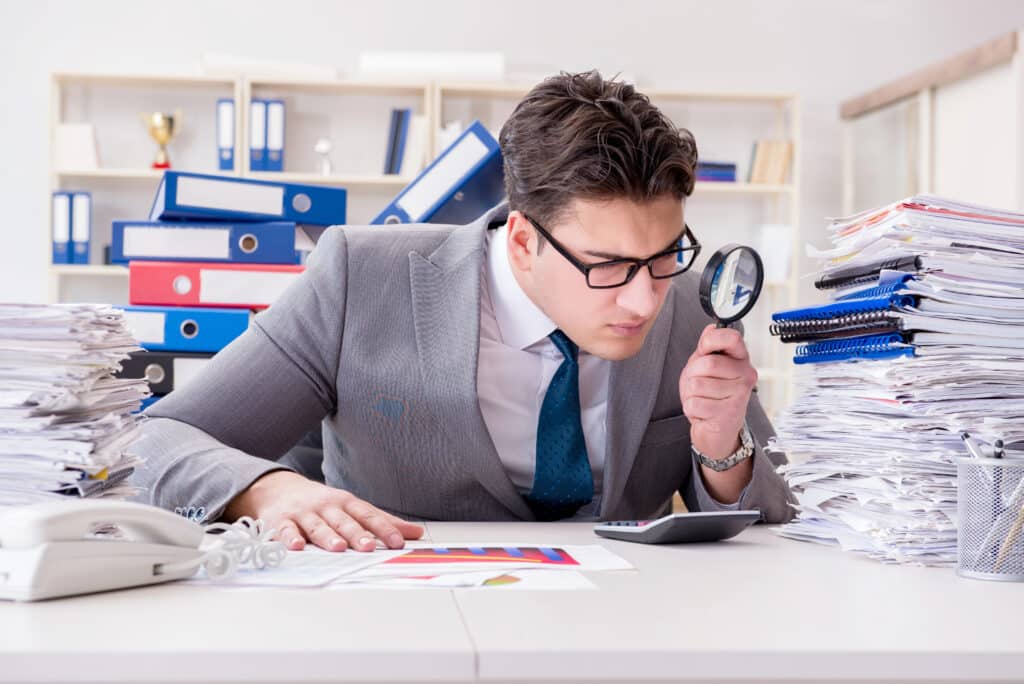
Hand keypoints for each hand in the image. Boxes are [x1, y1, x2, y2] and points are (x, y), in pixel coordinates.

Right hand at [223, 470, 423, 551]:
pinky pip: (286, 530)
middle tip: (369, 547)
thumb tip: (416, 532)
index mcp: (346, 503)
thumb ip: (382, 521)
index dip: (383, 528)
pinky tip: (297, 546)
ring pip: (318, 526)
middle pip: (344, 521)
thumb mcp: (352, 507)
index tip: (397, 541)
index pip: (368, 515)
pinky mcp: (281, 521)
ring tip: (339, 548)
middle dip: (357, 534)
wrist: (278, 488)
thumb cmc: (322, 504)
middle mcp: (327, 507)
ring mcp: (304, 514)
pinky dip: (291, 538)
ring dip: (328, 537)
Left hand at [678, 324, 757, 458]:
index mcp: (741, 360)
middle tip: (699, 383)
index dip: (712, 340)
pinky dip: (691, 408)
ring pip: (697, 384)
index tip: (704, 348)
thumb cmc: (711, 397)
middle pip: (707, 363)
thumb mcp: (705, 367)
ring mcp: (740, 395)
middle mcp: (745, 376)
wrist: (717, 430)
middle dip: (693, 374)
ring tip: (703, 399)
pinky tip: (704, 411)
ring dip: (691, 393)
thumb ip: (707, 347)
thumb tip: (711, 328)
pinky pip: (694, 404)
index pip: (731, 337)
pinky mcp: (729, 414)